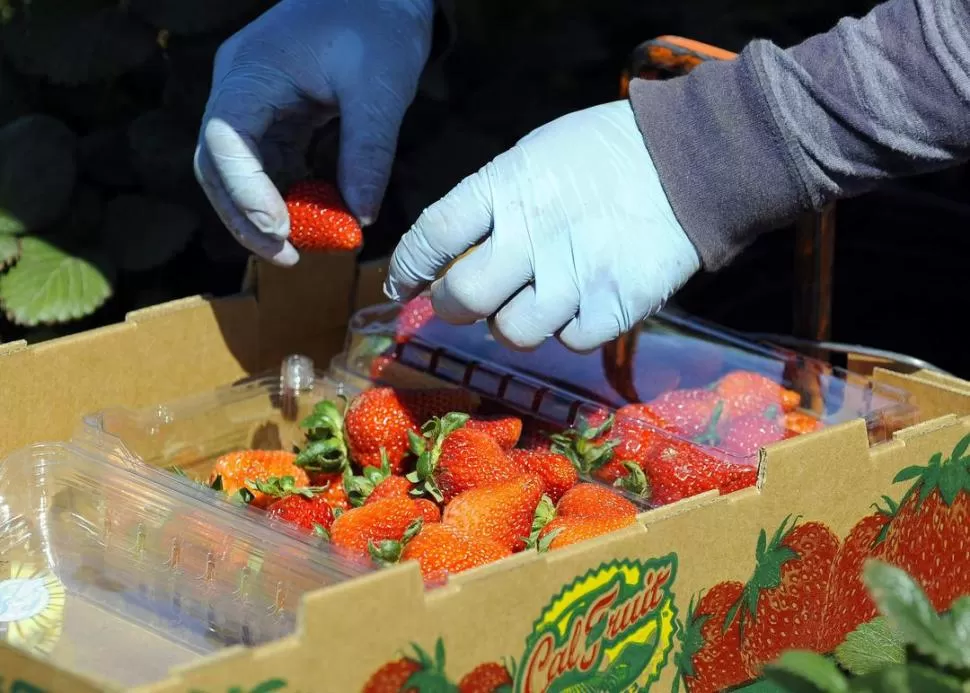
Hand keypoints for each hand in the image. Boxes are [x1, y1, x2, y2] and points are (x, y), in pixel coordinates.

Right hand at [194, 0, 434, 265]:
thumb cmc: (379, 23)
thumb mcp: (381, 88)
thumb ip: (367, 152)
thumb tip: (359, 216)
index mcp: (251, 72)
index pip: (225, 139)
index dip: (245, 191)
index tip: (279, 229)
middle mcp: (240, 89)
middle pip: (218, 165)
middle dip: (246, 217)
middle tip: (286, 257)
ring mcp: (253, 104)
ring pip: (238, 172)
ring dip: (264, 214)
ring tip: (300, 249)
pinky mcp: (276, 117)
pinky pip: (269, 166)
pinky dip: (286, 196)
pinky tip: (313, 220)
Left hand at [384, 100, 701, 351]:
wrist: (689, 160)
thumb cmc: (601, 155)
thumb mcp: (532, 156)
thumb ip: (489, 202)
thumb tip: (449, 251)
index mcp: (504, 188)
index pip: (432, 236)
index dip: (408, 268)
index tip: (401, 285)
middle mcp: (531, 236)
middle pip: (463, 299)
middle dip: (451, 306)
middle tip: (459, 302)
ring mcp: (573, 277)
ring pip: (512, 332)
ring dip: (512, 321)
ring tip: (534, 297)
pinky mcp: (613, 308)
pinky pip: (568, 341)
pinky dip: (568, 328)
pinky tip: (580, 301)